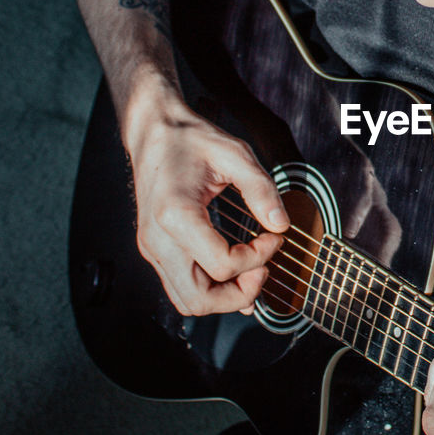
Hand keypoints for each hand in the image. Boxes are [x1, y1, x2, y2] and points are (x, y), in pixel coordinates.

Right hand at [128, 96, 288, 315]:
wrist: (154, 132)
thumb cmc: (190, 140)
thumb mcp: (235, 154)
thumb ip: (261, 189)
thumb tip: (281, 223)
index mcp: (175, 214)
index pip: (222, 266)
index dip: (258, 258)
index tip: (274, 237)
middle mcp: (157, 239)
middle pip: (200, 299)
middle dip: (240, 293)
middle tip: (264, 268)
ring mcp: (153, 248)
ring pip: (187, 302)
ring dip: (224, 298)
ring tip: (251, 271)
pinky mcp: (156, 250)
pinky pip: (181, 289)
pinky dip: (210, 291)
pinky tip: (235, 276)